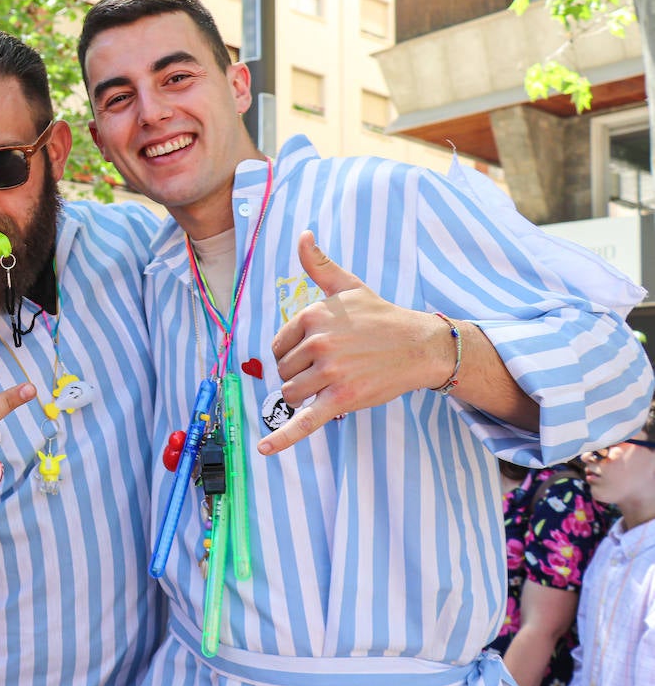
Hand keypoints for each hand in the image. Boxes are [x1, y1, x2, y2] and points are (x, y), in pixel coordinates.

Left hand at [260, 231, 450, 454]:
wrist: (420, 345)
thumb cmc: (380, 316)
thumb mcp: (347, 286)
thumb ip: (320, 264)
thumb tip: (303, 235)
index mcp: (312, 315)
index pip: (278, 345)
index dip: (292, 352)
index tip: (315, 351)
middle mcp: (319, 342)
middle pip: (283, 371)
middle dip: (300, 373)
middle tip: (332, 366)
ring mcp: (330, 373)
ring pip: (291, 394)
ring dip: (305, 395)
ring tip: (332, 383)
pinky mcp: (342, 400)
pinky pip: (305, 422)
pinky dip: (283, 438)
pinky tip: (265, 450)